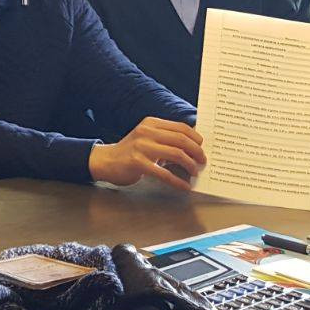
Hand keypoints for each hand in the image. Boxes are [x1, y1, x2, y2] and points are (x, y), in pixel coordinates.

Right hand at [88, 118, 205, 190]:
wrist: (106, 161)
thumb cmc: (131, 152)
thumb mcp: (147, 138)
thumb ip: (165, 139)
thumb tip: (192, 147)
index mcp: (151, 123)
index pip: (180, 127)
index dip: (196, 138)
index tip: (203, 148)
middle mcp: (146, 132)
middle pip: (181, 139)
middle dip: (196, 152)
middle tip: (202, 161)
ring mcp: (141, 146)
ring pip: (176, 154)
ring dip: (190, 165)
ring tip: (195, 172)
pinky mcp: (137, 162)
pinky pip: (164, 173)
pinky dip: (178, 181)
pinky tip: (184, 186)